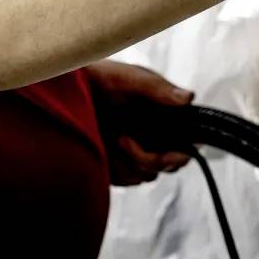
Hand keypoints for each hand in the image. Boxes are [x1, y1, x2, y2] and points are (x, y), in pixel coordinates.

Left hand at [85, 60, 194, 185]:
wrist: (69, 89)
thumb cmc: (103, 78)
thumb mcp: (132, 79)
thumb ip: (158, 89)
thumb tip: (188, 98)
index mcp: (166, 117)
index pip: (188, 144)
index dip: (181, 153)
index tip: (167, 153)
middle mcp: (155, 136)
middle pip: (169, 165)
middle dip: (148, 159)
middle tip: (124, 140)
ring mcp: (136, 152)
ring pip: (146, 175)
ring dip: (128, 162)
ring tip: (111, 138)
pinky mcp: (118, 165)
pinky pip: (125, 180)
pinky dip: (115, 169)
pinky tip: (103, 149)